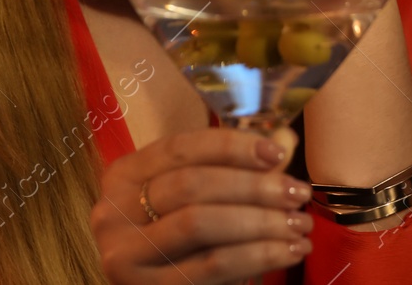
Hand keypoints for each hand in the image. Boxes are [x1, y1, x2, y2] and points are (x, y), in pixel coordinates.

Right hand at [92, 127, 311, 283]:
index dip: (231, 145)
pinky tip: (288, 250)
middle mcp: (113, 212)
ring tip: (298, 224)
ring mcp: (126, 254)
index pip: (180, 147)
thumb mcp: (190, 199)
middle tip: (297, 192)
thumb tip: (280, 145)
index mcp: (123, 176)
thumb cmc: (180, 239)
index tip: (278, 152)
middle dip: (252, 186)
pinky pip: (213, 265)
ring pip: (201, 224)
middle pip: (191, 185)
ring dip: (261, 222)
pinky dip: (259, 255)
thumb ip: (226, 171)